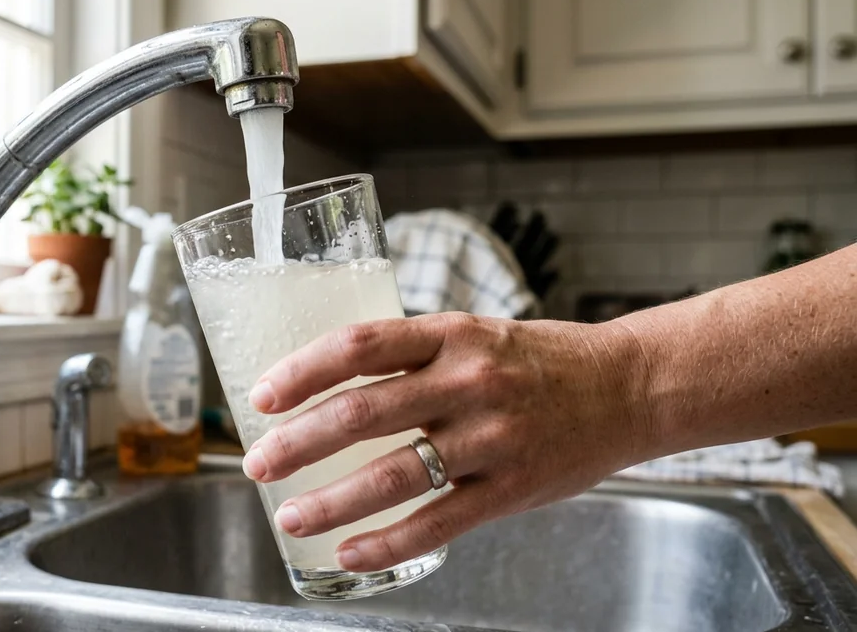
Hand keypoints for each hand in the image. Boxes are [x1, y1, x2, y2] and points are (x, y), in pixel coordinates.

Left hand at [241, 312, 650, 572]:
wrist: (630, 388)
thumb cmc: (542, 361)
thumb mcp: (475, 335)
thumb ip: (413, 356)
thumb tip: (332, 383)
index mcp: (451, 335)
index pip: (358, 347)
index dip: (301, 371)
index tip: (261, 396)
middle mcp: (467, 382)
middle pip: (362, 413)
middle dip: (297, 443)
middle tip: (256, 463)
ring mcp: (491, 439)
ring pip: (393, 475)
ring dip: (330, 500)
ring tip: (290, 515)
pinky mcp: (512, 488)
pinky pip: (438, 522)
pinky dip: (387, 542)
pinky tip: (350, 551)